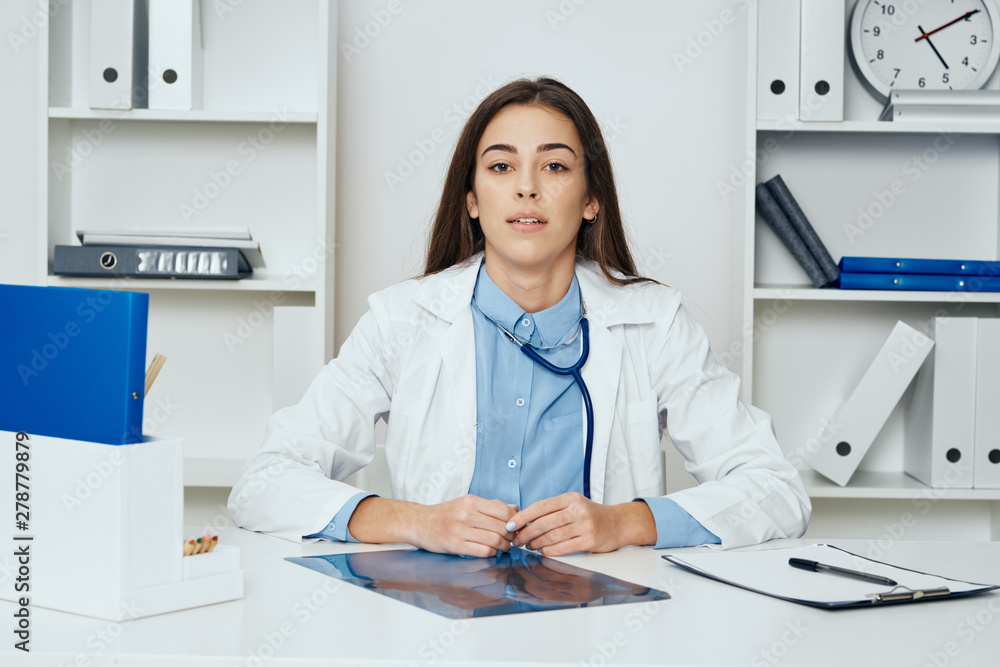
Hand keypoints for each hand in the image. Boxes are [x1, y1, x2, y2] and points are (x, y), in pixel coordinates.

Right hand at [406, 495, 516, 557]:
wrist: (419, 523)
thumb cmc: (445, 514)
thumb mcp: (466, 503)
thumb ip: (490, 506)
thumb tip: (515, 509)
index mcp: (471, 501)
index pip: (503, 510)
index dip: (514, 520)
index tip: (514, 526)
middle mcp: (466, 514)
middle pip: (501, 526)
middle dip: (511, 535)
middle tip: (511, 539)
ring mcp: (460, 530)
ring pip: (494, 540)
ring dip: (504, 546)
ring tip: (503, 547)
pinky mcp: (455, 545)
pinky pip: (483, 551)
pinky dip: (492, 553)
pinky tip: (490, 551)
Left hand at [507, 493, 655, 555]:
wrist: (618, 523)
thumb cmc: (591, 515)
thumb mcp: (573, 504)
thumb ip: (553, 510)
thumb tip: (524, 519)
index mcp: (570, 498)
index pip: (540, 506)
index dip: (522, 516)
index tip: (510, 524)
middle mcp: (577, 509)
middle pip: (544, 522)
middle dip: (526, 532)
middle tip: (516, 539)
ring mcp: (584, 525)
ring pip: (552, 536)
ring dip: (536, 543)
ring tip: (528, 546)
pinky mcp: (589, 540)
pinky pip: (563, 547)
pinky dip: (549, 550)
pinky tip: (543, 551)